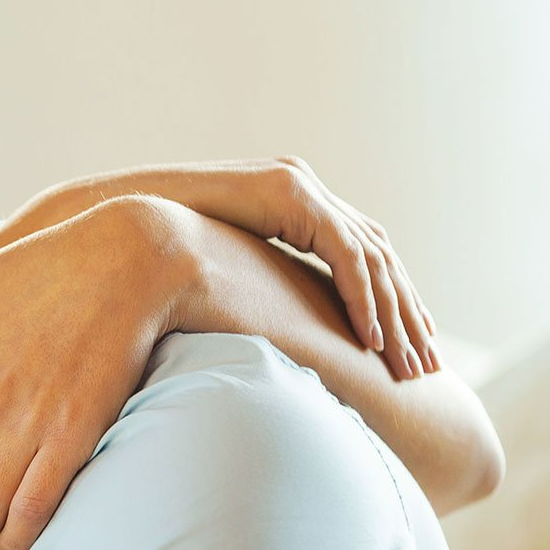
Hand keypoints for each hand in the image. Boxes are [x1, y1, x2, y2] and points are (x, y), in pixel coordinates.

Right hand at [146, 158, 436, 378]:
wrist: (125, 216)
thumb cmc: (163, 250)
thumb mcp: (226, 267)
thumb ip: (260, 279)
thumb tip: (277, 326)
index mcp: (297, 202)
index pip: (363, 252)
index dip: (391, 299)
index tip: (410, 344)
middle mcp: (306, 188)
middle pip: (378, 252)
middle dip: (406, 311)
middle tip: (424, 364)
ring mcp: (300, 185)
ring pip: (372, 254)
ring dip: (393, 312)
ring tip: (406, 361)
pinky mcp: (291, 193)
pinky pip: (345, 252)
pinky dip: (362, 296)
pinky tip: (369, 337)